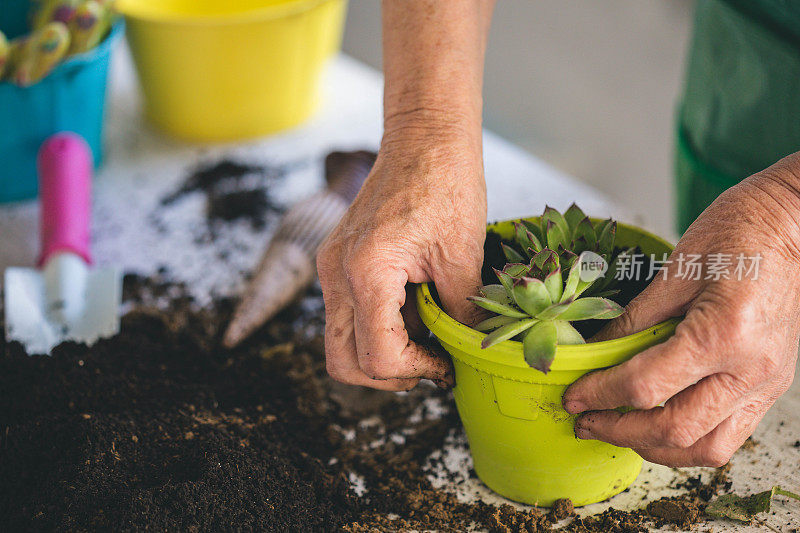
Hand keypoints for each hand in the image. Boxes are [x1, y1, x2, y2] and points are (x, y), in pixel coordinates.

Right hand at [317, 131, 486, 390]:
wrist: (424, 136)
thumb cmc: (446, 183)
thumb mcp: (463, 256)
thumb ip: (460, 314)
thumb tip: (466, 354)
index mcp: (367, 272)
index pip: (378, 357)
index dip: (418, 371)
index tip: (447, 364)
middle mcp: (337, 274)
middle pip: (343, 363)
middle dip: (388, 375)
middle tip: (429, 362)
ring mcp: (332, 268)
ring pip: (340, 342)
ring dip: (381, 352)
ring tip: (426, 334)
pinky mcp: (338, 261)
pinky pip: (348, 313)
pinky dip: (377, 326)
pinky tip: (415, 308)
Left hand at [562, 154, 799, 466]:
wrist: (792, 224)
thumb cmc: (738, 232)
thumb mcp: (673, 270)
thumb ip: (632, 320)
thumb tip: (592, 350)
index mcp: (722, 333)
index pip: (646, 385)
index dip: (600, 395)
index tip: (573, 397)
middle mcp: (750, 369)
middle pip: (676, 430)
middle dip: (620, 431)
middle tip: (585, 420)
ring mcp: (766, 383)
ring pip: (707, 449)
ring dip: (656, 447)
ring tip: (618, 429)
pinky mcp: (771, 386)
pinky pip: (729, 434)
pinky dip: (688, 439)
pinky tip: (658, 422)